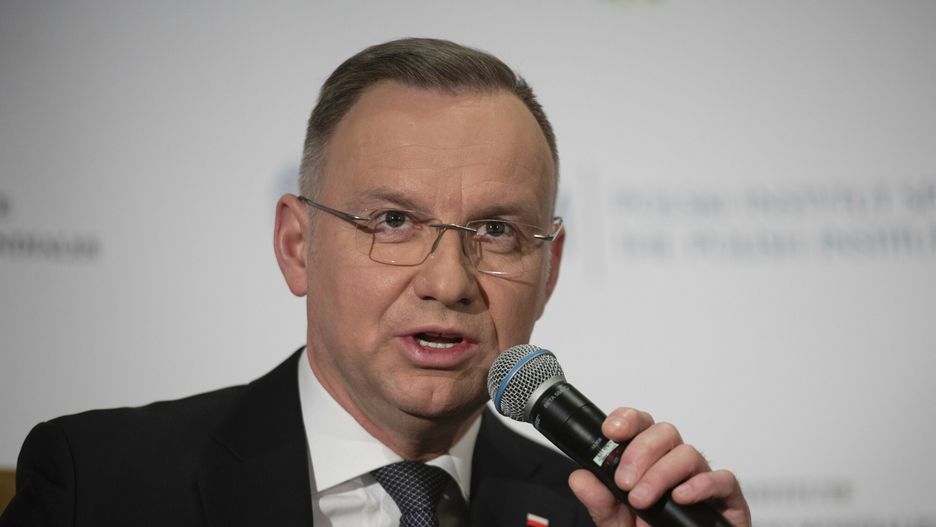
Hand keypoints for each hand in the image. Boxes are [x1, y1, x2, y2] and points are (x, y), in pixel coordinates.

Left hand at [567, 407, 750, 526]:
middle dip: (640, 452)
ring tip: (642, 499)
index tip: (610, 431)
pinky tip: (680, 497)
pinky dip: (700, 485)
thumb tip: (580, 478)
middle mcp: (675, 464)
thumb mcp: (616, 522)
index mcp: (649, 462)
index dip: (627, 419)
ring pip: (688, 453)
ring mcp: (701, 478)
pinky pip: (722, 479)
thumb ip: (599, 501)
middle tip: (624, 482)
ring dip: (661, 473)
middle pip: (664, 432)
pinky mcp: (726, 499)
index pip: (640, 425)